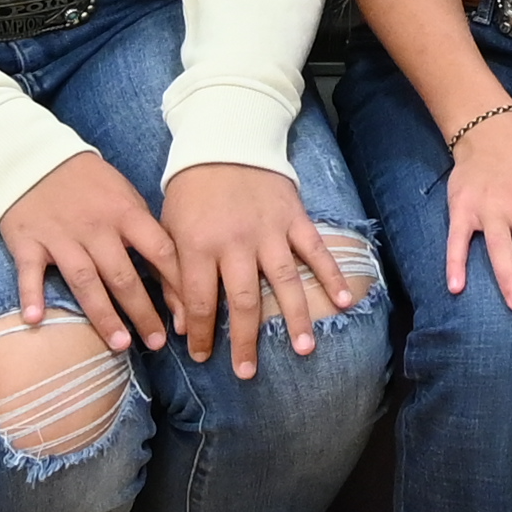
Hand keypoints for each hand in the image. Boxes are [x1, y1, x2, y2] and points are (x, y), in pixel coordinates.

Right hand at [0, 150, 180, 350]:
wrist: (35, 158)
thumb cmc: (89, 183)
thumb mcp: (125, 196)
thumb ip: (145, 231)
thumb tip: (174, 272)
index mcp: (126, 214)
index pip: (160, 251)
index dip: (176, 285)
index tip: (189, 316)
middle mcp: (96, 228)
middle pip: (123, 276)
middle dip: (143, 312)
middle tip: (157, 343)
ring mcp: (61, 237)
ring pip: (85, 281)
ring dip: (103, 315)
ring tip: (120, 344)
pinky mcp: (29, 242)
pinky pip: (30, 272)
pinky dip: (31, 295)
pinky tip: (35, 321)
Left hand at [161, 160, 365, 373]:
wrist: (225, 139)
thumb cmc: (191, 190)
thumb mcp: (169, 229)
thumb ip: (174, 276)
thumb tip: (180, 323)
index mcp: (199, 245)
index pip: (201, 302)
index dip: (201, 333)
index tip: (202, 356)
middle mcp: (236, 243)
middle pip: (244, 301)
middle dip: (245, 340)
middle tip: (247, 372)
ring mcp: (269, 231)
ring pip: (283, 281)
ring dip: (294, 317)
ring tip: (303, 349)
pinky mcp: (294, 218)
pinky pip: (315, 250)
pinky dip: (331, 275)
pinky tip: (343, 301)